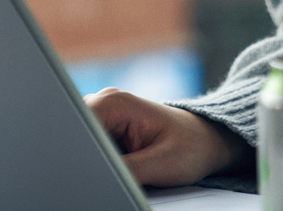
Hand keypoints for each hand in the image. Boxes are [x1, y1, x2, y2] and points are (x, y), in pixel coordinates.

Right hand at [83, 88, 242, 186]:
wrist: (207, 142)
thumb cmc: (192, 147)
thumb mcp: (159, 165)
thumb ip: (124, 171)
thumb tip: (95, 179)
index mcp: (115, 102)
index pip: (75, 122)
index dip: (76, 147)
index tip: (89, 167)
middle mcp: (106, 103)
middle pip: (75, 132)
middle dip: (86, 154)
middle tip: (115, 170)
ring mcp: (105, 116)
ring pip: (82, 143)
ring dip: (95, 158)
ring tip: (129, 164)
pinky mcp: (108, 129)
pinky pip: (93, 148)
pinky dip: (102, 160)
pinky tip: (125, 164)